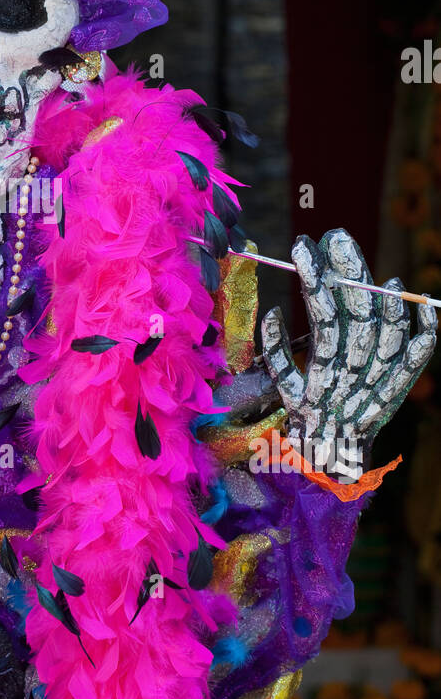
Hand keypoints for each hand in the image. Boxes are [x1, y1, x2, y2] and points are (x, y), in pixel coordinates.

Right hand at [260, 229, 435, 467]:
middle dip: (346, 271)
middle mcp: (355, 377)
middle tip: (335, 236)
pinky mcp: (403, 386)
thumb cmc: (305, 422)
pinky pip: (420, 354)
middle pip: (357, 314)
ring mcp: (383, 382)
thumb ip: (274, 353)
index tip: (302, 245)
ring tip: (368, 261)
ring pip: (389, 330)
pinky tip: (422, 298)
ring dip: (381, 294)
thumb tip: (274, 312)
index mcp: (322, 375)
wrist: (335, 462)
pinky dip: (425, 326)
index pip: (321, 316)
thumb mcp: (283, 390)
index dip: (314, 278)